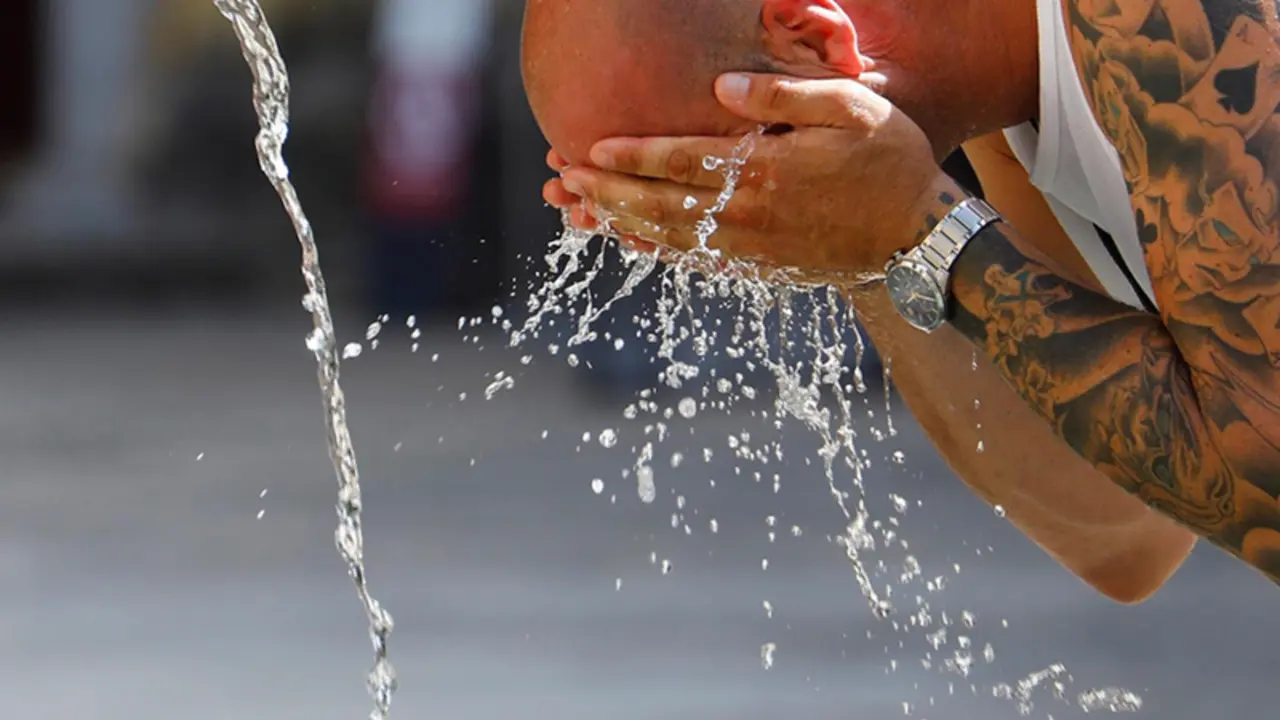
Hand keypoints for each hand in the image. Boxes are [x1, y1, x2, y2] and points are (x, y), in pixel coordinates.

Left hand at [545, 73, 967, 278]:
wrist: (920, 238)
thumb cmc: (892, 162)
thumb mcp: (852, 110)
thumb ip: (784, 96)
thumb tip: (720, 85)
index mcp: (768, 171)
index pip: (683, 161)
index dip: (632, 156)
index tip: (590, 148)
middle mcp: (750, 215)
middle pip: (662, 204)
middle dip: (608, 192)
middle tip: (563, 181)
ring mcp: (752, 248)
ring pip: (670, 237)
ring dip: (620, 223)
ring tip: (579, 210)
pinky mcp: (759, 267)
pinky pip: (695, 261)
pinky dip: (656, 251)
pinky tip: (629, 240)